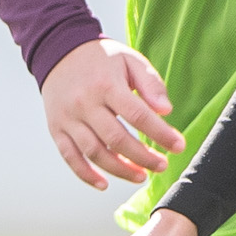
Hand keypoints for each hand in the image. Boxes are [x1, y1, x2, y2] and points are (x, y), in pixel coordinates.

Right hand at [40, 38, 180, 187]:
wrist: (59, 51)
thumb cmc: (102, 58)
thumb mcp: (130, 60)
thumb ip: (151, 84)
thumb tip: (166, 111)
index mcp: (106, 85)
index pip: (138, 115)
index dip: (160, 134)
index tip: (178, 146)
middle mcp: (85, 103)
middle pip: (116, 139)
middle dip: (143, 157)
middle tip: (162, 165)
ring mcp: (68, 118)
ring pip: (94, 152)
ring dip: (120, 169)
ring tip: (141, 176)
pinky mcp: (56, 128)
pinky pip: (70, 156)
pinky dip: (86, 174)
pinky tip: (104, 184)